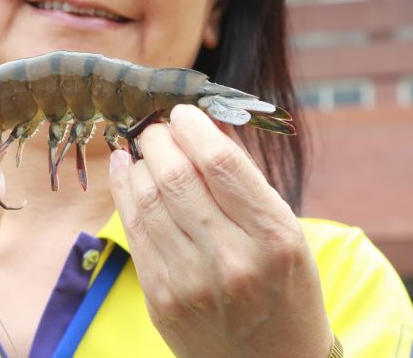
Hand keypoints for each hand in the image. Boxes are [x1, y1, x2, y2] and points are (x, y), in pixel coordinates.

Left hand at [108, 105, 332, 357]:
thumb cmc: (285, 289)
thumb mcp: (287, 233)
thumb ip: (245, 183)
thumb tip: (201, 127)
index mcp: (274, 237)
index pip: (220, 163)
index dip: (193, 127)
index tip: (183, 113)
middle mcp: (233, 259)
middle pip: (176, 176)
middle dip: (159, 138)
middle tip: (158, 126)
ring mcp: (192, 282)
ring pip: (149, 198)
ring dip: (140, 161)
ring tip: (144, 145)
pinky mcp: (162, 299)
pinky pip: (134, 230)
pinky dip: (125, 190)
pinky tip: (126, 170)